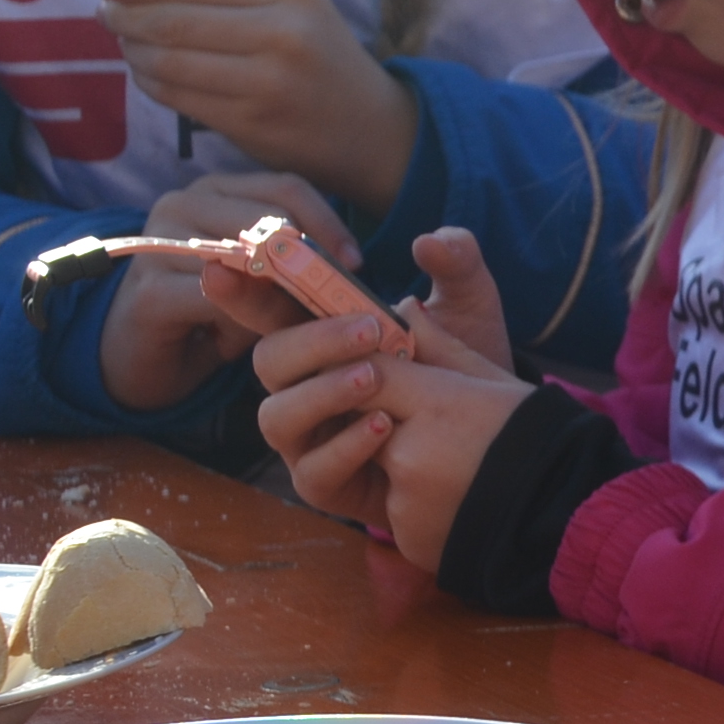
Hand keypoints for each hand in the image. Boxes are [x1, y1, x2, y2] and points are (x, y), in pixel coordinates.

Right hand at [91, 172, 361, 413]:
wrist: (146, 355)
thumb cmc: (215, 310)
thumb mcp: (264, 282)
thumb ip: (298, 264)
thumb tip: (348, 265)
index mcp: (217, 189)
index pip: (286, 189)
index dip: (328, 224)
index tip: (355, 264)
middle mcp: (182, 204)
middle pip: (268, 223)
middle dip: (307, 266)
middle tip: (328, 303)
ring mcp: (157, 243)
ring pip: (246, 264)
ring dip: (272, 303)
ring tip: (271, 327)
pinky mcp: (147, 290)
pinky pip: (217, 304)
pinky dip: (238, 327)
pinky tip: (232, 344)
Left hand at [96, 0, 418, 212]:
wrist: (370, 126)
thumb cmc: (321, 56)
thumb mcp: (297, 5)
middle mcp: (282, 34)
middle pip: (174, 23)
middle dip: (126, 18)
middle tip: (106, 14)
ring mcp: (266, 83)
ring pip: (169, 63)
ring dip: (134, 53)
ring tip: (127, 44)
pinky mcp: (251, 122)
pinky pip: (179, 98)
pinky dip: (152, 83)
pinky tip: (149, 74)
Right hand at [251, 231, 530, 568]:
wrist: (498, 437)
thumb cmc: (466, 367)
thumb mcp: (470, 308)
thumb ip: (457, 265)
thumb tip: (432, 240)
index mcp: (324, 339)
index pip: (271, 309)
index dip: (243, 288)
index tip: (225, 267)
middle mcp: (305, 386)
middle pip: (269, 359)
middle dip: (311, 341)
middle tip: (370, 329)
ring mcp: (311, 437)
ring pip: (277, 416)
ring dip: (322, 393)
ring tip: (375, 377)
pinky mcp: (329, 483)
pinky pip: (314, 471)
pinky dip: (345, 447)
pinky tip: (385, 425)